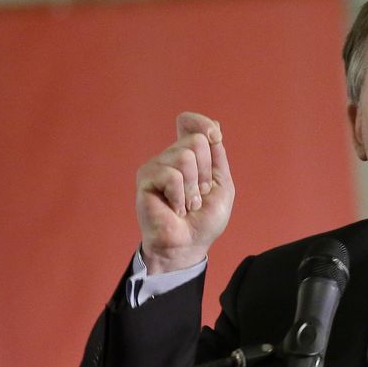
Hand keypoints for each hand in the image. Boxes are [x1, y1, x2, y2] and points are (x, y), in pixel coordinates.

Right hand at [136, 112, 234, 273]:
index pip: (188, 122)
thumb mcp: (222, 184)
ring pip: (185, 157)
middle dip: (206, 172)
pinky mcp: (145, 179)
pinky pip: (172, 176)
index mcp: (188, 155)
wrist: (189, 244)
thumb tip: (214, 125)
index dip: (202, 123)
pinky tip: (174, 209)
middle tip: (199, 195)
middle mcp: (170, 157)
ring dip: (193, 189)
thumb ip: (217, 155)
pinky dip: (180, 197)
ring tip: (187, 205)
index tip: (215, 138)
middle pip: (196, 140)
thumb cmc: (204, 219)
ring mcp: (156, 166)